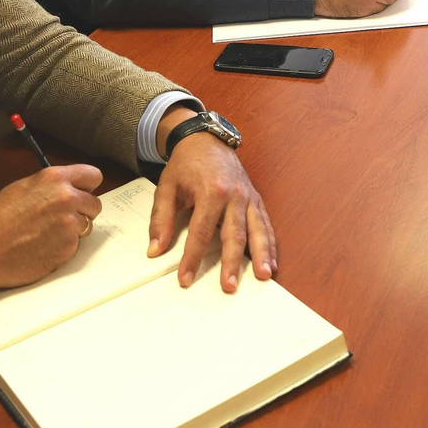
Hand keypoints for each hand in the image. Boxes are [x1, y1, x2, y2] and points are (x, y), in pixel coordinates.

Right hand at [0, 164, 103, 292]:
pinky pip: (75, 245)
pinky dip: (63, 247)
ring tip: (46, 234)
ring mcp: (70, 224)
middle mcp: (67, 198)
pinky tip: (42, 247)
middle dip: (82, 211)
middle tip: (61, 219)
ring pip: (86, 226)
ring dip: (73, 231)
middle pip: (94, 204)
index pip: (93, 176)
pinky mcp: (69, 247)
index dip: (87, 186)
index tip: (84, 192)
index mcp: (54, 179)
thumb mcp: (21, 188)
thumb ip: (49, 186)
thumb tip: (66, 187)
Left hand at [148, 127, 276, 292]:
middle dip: (232, 263)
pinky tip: (271, 263)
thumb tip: (155, 249)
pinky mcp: (256, 199)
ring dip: (261, 255)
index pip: (200, 232)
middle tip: (229, 287)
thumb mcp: (166, 188)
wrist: (207, 140)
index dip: (192, 258)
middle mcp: (234, 195)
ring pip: (257, 230)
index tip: (186, 279)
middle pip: (234, 235)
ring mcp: (248, 197)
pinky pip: (266, 224)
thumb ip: (161, 219)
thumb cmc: (186, 165)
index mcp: (210, 191)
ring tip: (263, 276)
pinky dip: (270, 244)